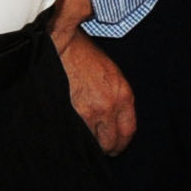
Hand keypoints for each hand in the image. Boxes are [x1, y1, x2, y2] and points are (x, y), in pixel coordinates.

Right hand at [61, 31, 136, 156]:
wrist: (63, 42)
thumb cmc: (85, 55)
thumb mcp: (112, 74)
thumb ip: (116, 98)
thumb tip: (112, 122)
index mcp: (123, 95)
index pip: (128, 132)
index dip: (120, 143)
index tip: (114, 146)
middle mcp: (109, 106)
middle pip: (110, 143)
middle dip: (103, 148)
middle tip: (95, 147)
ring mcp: (88, 111)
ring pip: (90, 143)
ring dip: (85, 143)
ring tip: (79, 140)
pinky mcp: (70, 113)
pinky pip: (74, 135)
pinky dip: (71, 138)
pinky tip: (67, 134)